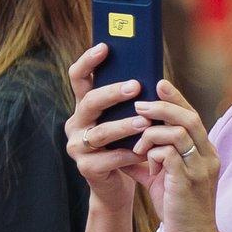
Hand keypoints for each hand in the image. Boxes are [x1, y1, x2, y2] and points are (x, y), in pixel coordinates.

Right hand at [65, 44, 152, 201]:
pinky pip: (107, 159)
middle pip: (89, 102)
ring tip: (145, 122)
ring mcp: (78, 146)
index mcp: (85, 107)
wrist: (116, 184)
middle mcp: (76, 124)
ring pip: (99, 132)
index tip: (104, 47)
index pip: (79, 78)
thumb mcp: (126, 120)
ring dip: (123, 126)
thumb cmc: (126, 145)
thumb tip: (154, 75)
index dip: (88, 61)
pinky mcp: (86, 168)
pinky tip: (143, 151)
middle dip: (112, 93)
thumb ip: (131, 102)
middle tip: (135, 86)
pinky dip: (127, 154)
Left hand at [133, 81, 218, 231]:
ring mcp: (199, 168)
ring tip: (137, 142)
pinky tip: (143, 159)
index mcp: (205, 151)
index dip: (176, 98)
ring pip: (177, 133)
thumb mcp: (166, 177)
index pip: (193, 115)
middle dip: (162, 107)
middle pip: (188, 118)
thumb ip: (154, 158)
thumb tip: (129, 142)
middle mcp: (207, 156)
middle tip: (139, 105)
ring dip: (151, 133)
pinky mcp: (186, 181)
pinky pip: (168, 154)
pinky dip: (152, 151)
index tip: (159, 84)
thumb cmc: (179, 207)